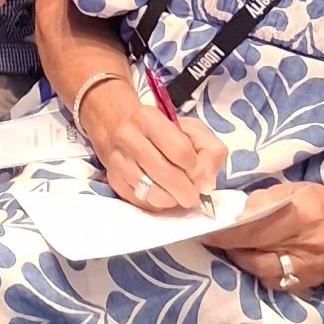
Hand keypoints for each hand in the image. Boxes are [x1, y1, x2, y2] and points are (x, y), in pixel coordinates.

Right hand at [77, 77, 227, 213]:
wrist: (116, 125)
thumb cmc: (162, 129)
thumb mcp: (192, 129)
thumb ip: (210, 152)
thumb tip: (205, 185)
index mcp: (149, 119)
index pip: (180, 151)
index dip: (195, 167)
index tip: (197, 171)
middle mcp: (129, 138)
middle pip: (166, 174)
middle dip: (186, 191)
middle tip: (193, 195)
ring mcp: (118, 161)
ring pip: (152, 193)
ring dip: (172, 200)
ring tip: (177, 195)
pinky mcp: (113, 180)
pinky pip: (141, 202)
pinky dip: (156, 204)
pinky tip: (161, 195)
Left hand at [203, 179, 323, 291]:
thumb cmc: (318, 201)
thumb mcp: (292, 189)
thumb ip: (262, 201)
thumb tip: (235, 215)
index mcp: (301, 213)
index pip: (254, 228)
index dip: (227, 233)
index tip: (207, 232)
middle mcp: (307, 243)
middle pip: (255, 250)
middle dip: (230, 246)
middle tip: (213, 240)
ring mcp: (309, 267)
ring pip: (262, 271)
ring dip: (243, 260)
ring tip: (236, 248)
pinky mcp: (309, 281)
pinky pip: (275, 282)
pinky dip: (261, 272)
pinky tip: (258, 259)